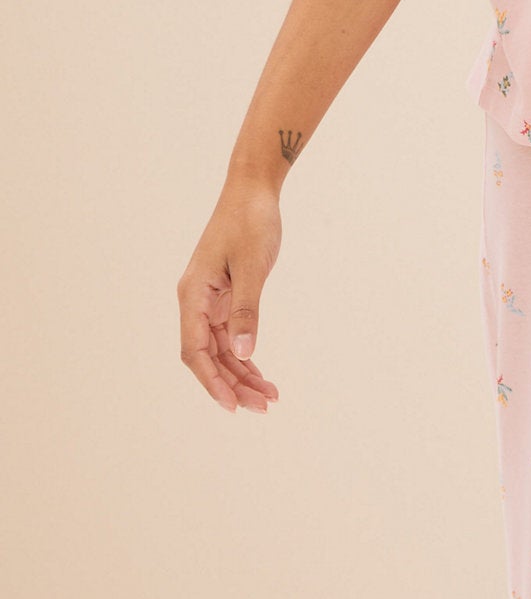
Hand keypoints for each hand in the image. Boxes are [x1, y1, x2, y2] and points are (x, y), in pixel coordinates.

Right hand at [178, 180, 283, 412]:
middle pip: (208, 356)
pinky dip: (246, 356)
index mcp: (193, 295)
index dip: (212, 381)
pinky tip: (261, 375)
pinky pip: (231, 336)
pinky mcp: (225, 297)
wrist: (253, 191)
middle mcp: (196, 302)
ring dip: (242, 375)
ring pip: (221, 350)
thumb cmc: (250, 222)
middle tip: (263, 407)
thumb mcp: (252, 267)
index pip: (195, 351)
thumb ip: (247, 310)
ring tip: (269, 398)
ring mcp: (210, 301)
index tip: (233, 406)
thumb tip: (244, 354)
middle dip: (233, 384)